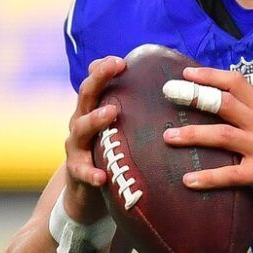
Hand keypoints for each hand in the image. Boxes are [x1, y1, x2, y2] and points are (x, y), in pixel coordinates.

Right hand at [62, 55, 125, 223]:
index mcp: (95, 110)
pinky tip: (101, 177)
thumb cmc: (112, 154)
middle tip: (114, 66)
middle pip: (86, 95)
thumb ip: (139, 112)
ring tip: (110, 112)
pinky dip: (91, 173)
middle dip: (98, 78)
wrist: (86, 193)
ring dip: (95, 118)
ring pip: (81, 128)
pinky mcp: (76, 172)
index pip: (98, 83)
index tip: (122, 59)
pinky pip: (81, 171)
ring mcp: (76, 146)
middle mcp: (82, 122)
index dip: (105, 69)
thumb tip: (175, 91)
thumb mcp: (123, 130)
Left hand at [162, 66, 252, 228]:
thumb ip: (251, 121)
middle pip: (225, 102)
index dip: (210, 76)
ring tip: (169, 138)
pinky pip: (230, 174)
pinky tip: (188, 181)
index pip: (237, 84)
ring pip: (223, 135)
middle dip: (194, 96)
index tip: (186, 73)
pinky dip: (207, 177)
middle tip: (169, 93)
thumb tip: (217, 112)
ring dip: (193, 135)